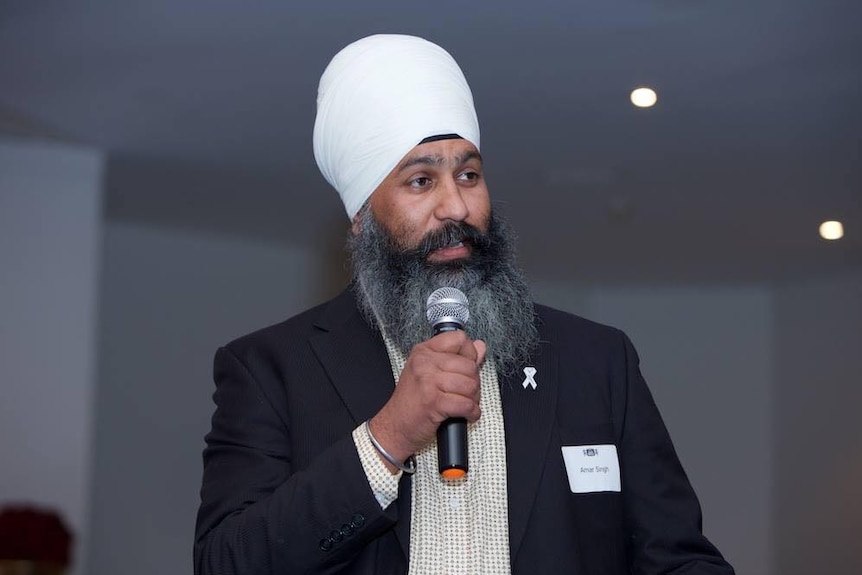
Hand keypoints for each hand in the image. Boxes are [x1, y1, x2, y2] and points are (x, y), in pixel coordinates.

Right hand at [368, 331, 485, 470]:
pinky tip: (466, 414)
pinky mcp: (434, 402)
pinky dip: (472, 413)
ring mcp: (428, 381)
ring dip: (473, 399)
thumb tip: (479, 346)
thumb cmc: (412, 401)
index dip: (469, 354)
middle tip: (465, 393)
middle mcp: (425, 363)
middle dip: (473, 383)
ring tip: (464, 403)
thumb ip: (457, 358)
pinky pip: (466, 404)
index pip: (459, 339)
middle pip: (469, 365)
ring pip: (470, 385)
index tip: (465, 368)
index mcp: (424, 351)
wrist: (395, 426)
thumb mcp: (430, 372)